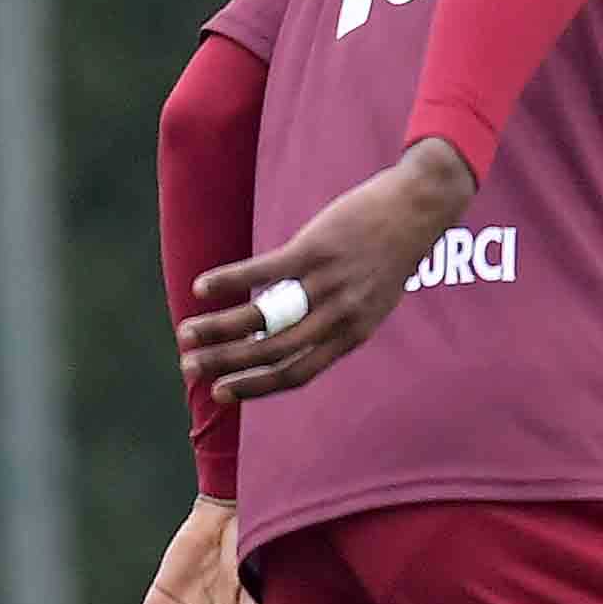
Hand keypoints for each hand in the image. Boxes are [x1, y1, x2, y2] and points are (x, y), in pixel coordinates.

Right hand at [179, 138, 475, 400]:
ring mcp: (326, 283)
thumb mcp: (372, 303)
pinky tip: (200, 288)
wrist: (417, 210)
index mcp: (352, 335)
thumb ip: (336, 324)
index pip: (297, 374)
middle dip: (225, 365)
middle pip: (272, 352)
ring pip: (262, 317)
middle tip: (188, 368)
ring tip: (185, 334)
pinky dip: (228, 280)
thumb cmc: (390, 257)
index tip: (221, 394)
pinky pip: (263, 271)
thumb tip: (291, 336)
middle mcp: (339, 316)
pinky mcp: (314, 249)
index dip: (255, 387)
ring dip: (217, 330)